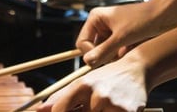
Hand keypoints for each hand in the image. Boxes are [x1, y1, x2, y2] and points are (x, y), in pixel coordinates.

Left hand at [34, 52, 148, 111]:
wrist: (137, 69)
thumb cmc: (105, 78)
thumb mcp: (83, 82)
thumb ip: (61, 98)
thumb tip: (39, 110)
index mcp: (82, 84)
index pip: (61, 109)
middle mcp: (96, 94)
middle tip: (90, 107)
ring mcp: (113, 104)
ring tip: (103, 105)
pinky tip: (113, 108)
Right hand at [75, 0, 160, 66]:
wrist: (164, 15)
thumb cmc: (142, 21)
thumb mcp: (122, 38)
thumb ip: (103, 51)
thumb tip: (86, 62)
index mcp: (95, 18)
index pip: (82, 42)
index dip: (90, 53)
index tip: (103, 60)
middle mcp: (100, 24)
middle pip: (92, 48)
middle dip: (104, 55)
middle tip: (118, 56)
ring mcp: (110, 31)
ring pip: (104, 52)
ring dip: (114, 56)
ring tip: (127, 51)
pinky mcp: (120, 37)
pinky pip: (114, 52)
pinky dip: (121, 55)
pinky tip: (132, 50)